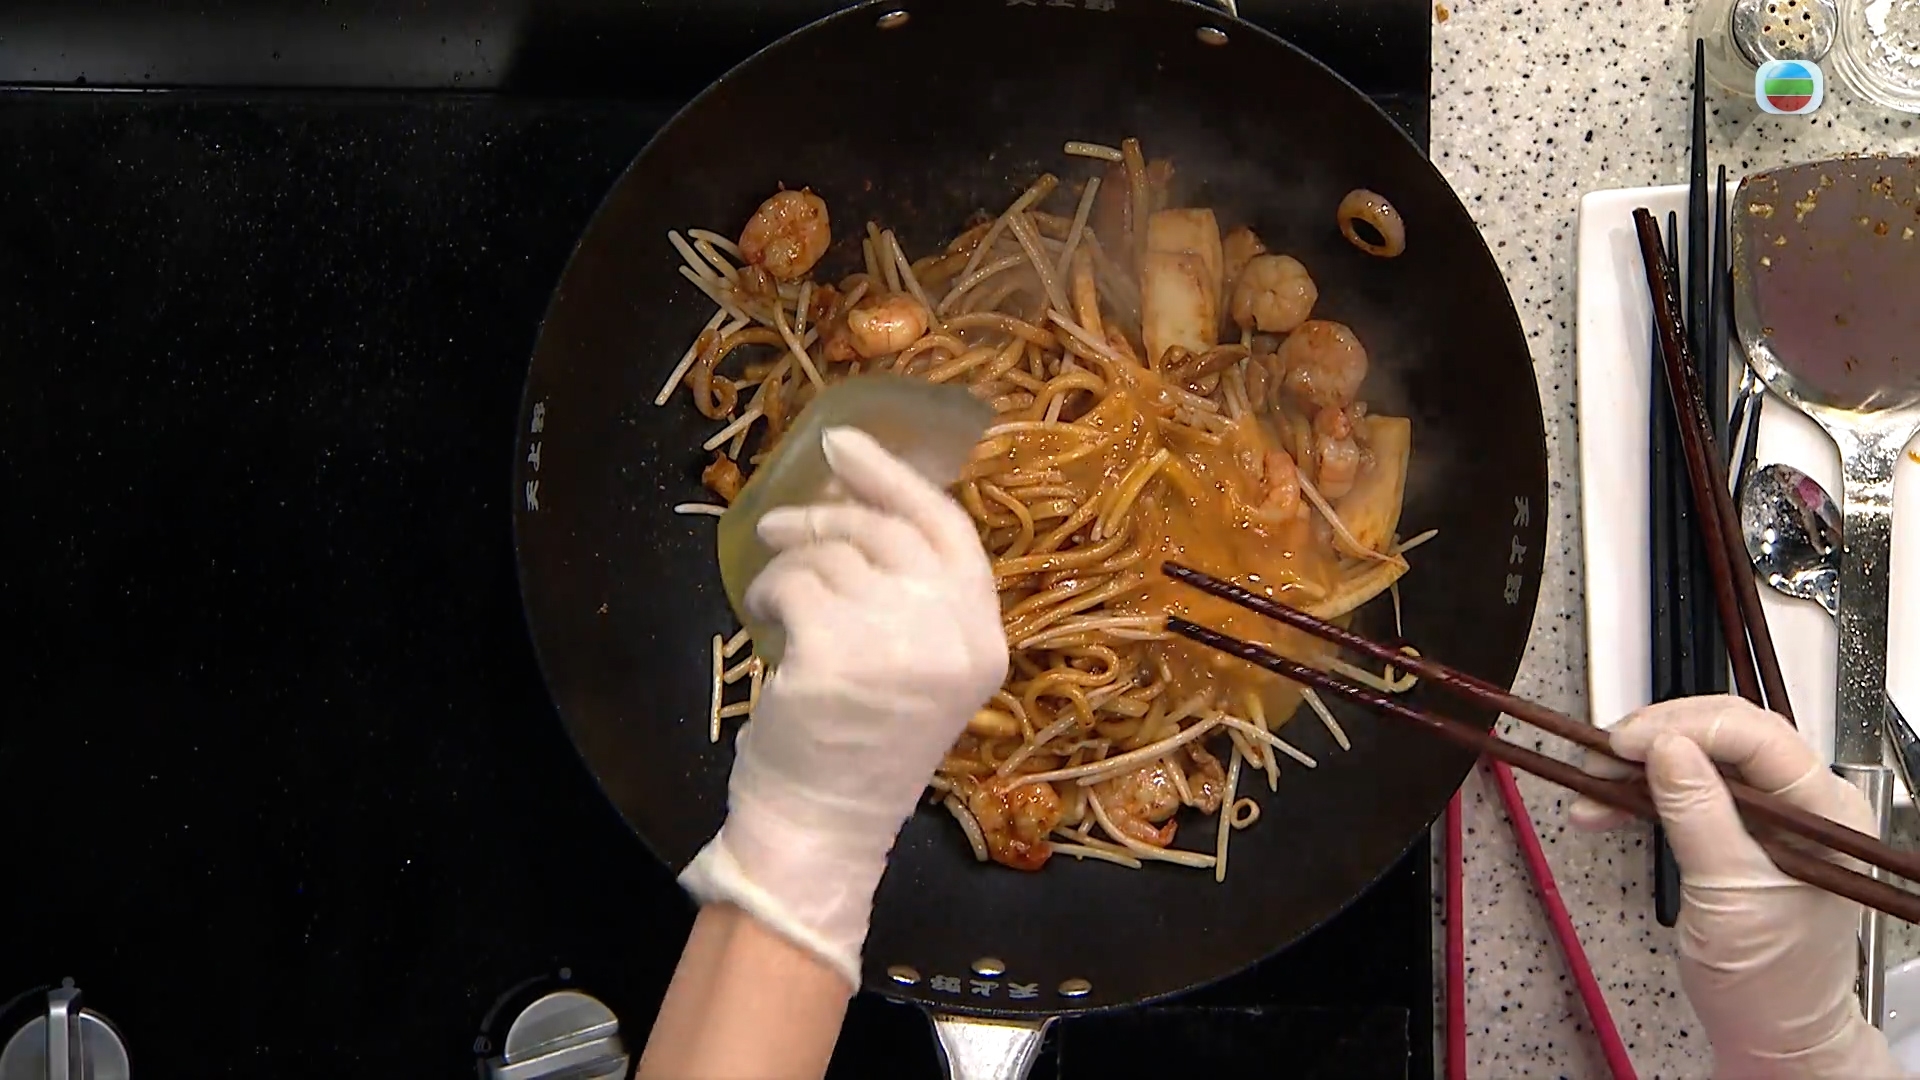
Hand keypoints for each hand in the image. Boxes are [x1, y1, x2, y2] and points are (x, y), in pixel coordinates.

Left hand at [678, 426, 1007, 989]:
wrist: (825, 827)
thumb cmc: (864, 747)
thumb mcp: (922, 670)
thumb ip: (915, 599)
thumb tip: (859, 500)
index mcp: (985, 640)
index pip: (949, 531)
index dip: (897, 478)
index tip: (847, 444)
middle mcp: (953, 637)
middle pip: (887, 532)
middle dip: (827, 514)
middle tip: (780, 521)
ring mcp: (896, 644)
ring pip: (832, 555)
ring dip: (789, 563)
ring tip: (774, 597)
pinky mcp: (835, 652)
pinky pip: (793, 582)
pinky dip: (768, 590)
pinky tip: (764, 621)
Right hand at [1571, 696, 1900, 1078]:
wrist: (1773, 1032)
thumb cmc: (1770, 980)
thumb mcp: (1728, 895)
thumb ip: (1697, 815)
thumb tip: (1665, 748)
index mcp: (1825, 811)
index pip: (1755, 735)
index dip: (1684, 727)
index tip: (1624, 743)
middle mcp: (1806, 803)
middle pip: (1727, 735)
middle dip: (1658, 740)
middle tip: (1602, 758)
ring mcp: (1774, 816)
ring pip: (1702, 759)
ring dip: (1642, 769)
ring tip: (1593, 788)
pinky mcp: (1741, 831)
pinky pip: (1690, 791)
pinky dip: (1645, 795)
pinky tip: (1606, 808)